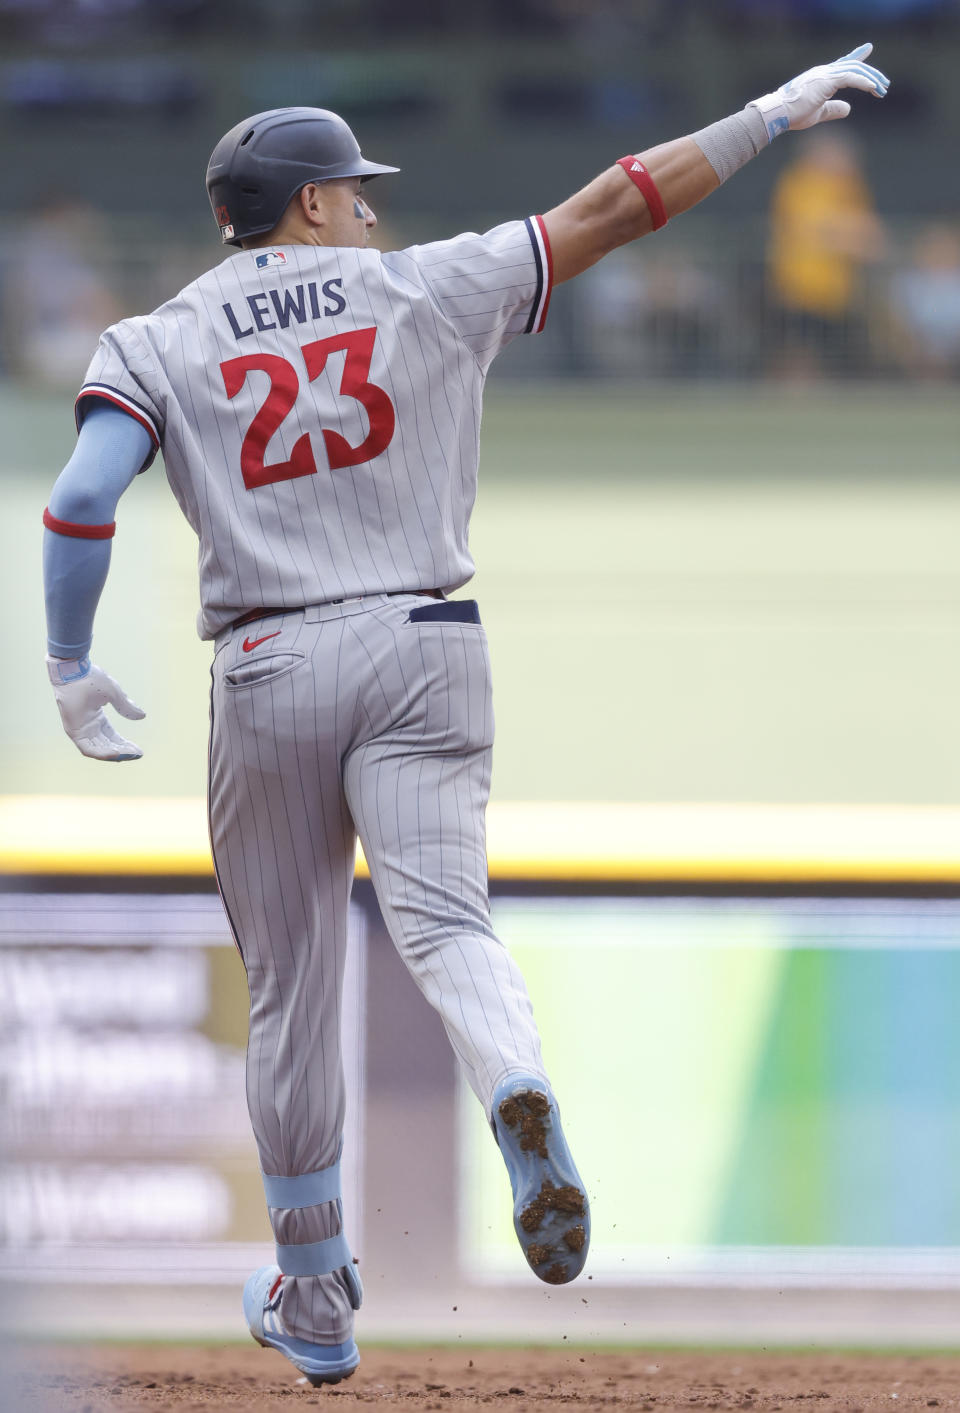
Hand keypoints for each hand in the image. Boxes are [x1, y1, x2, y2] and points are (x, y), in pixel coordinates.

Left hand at [46, 654, 144, 760]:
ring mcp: (80, 730)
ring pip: (98, 750)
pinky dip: (101, 753)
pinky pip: (88, 748)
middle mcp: (88, 726)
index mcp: (96, 718)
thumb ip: (126, 707)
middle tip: (137, 754)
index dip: (125, 744)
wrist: (74, 671)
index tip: (139, 751)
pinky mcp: (74, 732)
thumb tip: (142, 716)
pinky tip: (116, 752)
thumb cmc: (91, 679)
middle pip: (107, 745)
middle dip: (123, 751)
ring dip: (114, 754)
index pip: (112, 737)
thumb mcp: (115, 694)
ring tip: (129, 754)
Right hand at [750, 43, 888, 141]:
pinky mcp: (827, 81)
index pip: (842, 64)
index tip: (868, 48)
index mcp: (821, 77)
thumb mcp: (818, 113)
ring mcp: (825, 74)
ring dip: (871, 79)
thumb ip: (833, 109)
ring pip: (855, 70)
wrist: (779, 113)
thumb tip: (848, 109)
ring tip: (882, 90)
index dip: (857, 55)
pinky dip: (863, 82)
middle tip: (884, 84)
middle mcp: (824, 72)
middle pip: (853, 66)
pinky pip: (850, 77)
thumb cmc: (793, 115)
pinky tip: (873, 88)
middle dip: (871, 74)